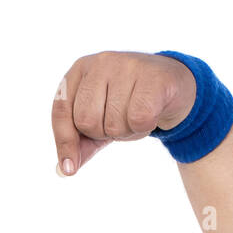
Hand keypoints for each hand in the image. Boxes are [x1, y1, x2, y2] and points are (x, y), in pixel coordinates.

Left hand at [51, 50, 195, 175]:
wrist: (171, 89)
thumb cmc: (128, 105)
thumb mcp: (100, 121)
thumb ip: (80, 143)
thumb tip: (66, 169)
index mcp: (80, 70)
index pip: (61, 110)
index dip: (65, 142)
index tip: (69, 168)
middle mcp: (101, 62)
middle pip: (86, 121)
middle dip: (102, 133)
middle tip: (118, 121)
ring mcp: (127, 66)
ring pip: (113, 124)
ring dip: (127, 131)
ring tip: (136, 114)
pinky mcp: (153, 78)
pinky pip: (139, 120)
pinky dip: (145, 127)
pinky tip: (152, 113)